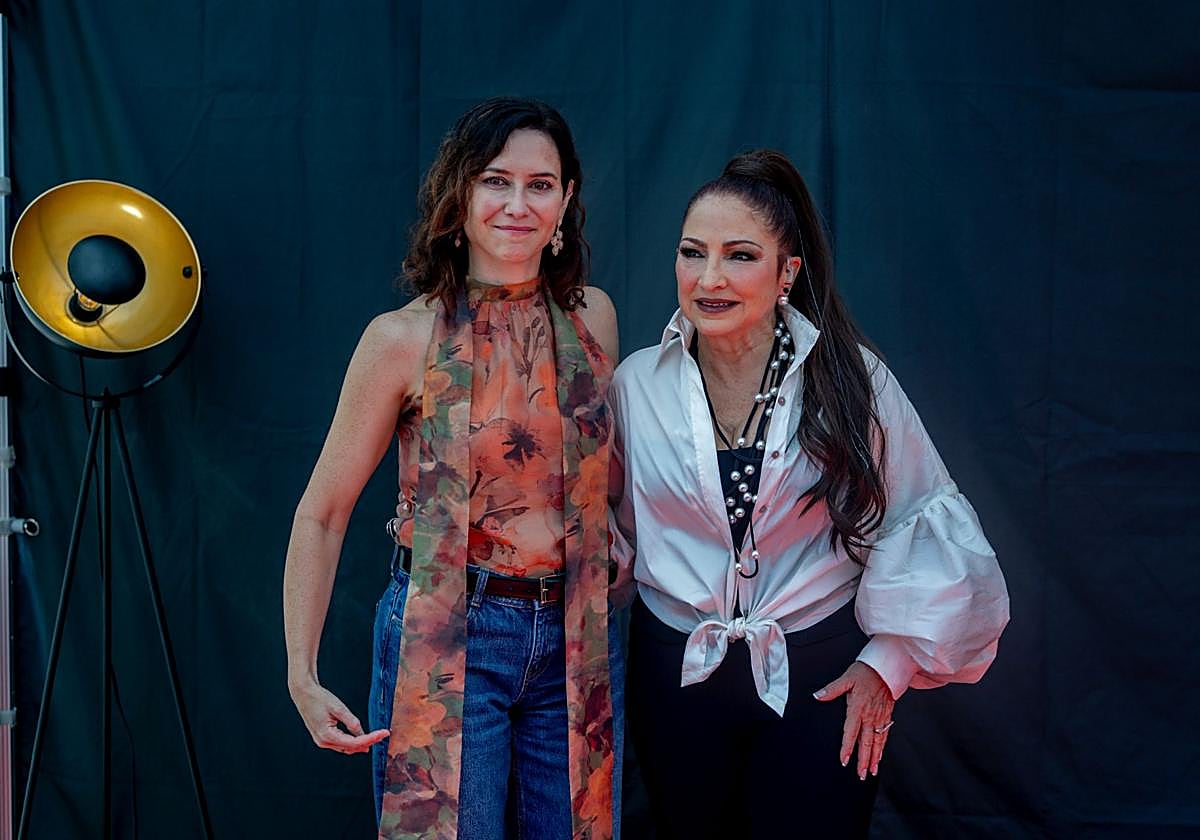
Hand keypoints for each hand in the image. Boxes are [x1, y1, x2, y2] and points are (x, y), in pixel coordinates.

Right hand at [290, 679, 388, 753]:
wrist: (303, 692)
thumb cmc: (318, 698)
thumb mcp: (339, 708)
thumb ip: (352, 722)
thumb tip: (362, 733)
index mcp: (327, 736)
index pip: (355, 743)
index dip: (371, 739)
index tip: (384, 733)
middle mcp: (323, 742)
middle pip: (351, 748)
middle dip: (368, 742)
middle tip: (382, 735)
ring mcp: (322, 741)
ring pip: (346, 747)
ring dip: (360, 744)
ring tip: (375, 737)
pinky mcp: (322, 737)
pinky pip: (340, 743)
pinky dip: (351, 741)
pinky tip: (361, 737)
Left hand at [814, 661, 894, 779]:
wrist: (886, 667)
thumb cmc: (865, 672)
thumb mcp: (846, 678)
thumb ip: (832, 689)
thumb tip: (817, 695)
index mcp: (857, 708)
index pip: (851, 732)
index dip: (847, 747)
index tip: (844, 760)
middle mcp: (869, 716)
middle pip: (866, 742)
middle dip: (864, 761)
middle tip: (861, 775)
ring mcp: (879, 717)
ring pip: (877, 742)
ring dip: (874, 758)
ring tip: (872, 771)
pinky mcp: (886, 716)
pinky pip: (885, 735)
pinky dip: (882, 748)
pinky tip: (880, 756)